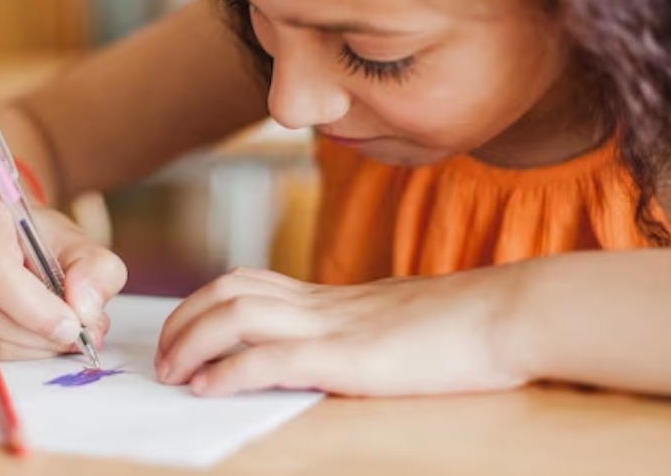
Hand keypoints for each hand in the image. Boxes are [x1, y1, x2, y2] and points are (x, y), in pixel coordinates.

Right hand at [0, 192, 127, 359]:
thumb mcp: (79, 243)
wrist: (12, 240)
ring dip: (30, 347)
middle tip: (76, 335)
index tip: (72, 324)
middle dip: (38, 332)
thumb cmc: (39, 240)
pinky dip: (15, 352)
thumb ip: (96, 270)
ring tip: (63, 335)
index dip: (35, 307)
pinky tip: (39, 338)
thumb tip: (84, 308)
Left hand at [154, 266, 528, 396]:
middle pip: (230, 291)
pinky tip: (209, 388)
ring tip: (173, 374)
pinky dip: (231, 370)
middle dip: (185, 322)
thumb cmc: (462, 326)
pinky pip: (273, 357)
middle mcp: (323, 304)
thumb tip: (330, 348)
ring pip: (238, 316)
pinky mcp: (349, 357)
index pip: (249, 283)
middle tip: (164, 358)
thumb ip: (356, 328)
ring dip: (193, 344)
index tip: (184, 332)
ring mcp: (334, 326)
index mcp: (332, 297)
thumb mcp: (394, 321)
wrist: (506, 315)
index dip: (204, 304)